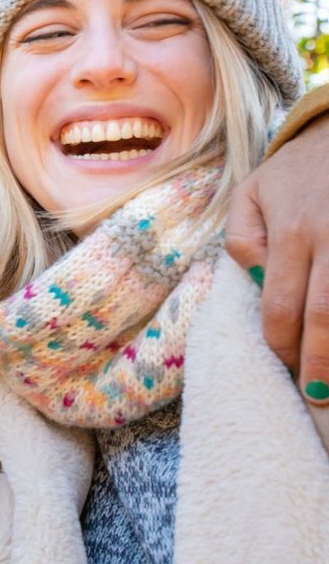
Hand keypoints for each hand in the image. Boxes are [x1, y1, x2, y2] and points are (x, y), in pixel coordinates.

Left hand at [226, 114, 328, 406]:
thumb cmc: (298, 170)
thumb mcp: (252, 193)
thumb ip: (242, 240)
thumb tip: (257, 283)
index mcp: (291, 232)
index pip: (280, 305)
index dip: (282, 345)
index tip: (287, 368)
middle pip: (326, 315)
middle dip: (321, 361)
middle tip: (317, 393)